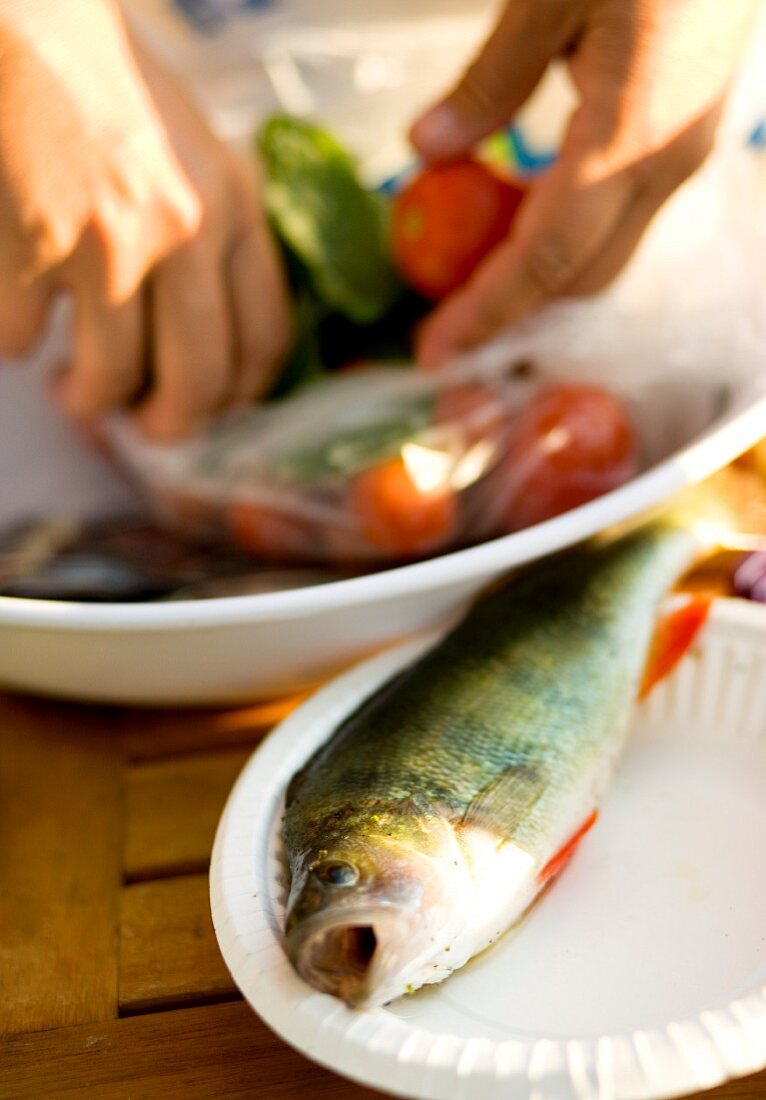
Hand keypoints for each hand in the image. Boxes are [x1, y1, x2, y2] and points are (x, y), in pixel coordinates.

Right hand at [0, 0, 290, 439]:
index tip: (214, 407)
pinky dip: (17, 345)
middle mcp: (185, 232)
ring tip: (73, 389)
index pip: (265, 343)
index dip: (239, 397)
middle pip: (196, 384)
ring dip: (88, 402)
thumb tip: (218, 349)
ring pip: (108, 380)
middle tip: (146, 428)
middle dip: (169, 427)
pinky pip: (21, 342)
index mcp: (236, 208)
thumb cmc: (116, 94)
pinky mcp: (30, 247)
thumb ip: (222, 241)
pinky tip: (22, 319)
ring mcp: (106, 242)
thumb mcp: (202, 156)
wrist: (30, 25)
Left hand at [410, 0, 756, 366]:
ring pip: (602, 253)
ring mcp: (680, 155)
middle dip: (511, 311)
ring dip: (537, 279)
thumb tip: (425, 150)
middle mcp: (664, 166)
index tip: (434, 353)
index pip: (545, 260)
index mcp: (628, 142)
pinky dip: (561, 237)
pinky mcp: (682, 138)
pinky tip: (516, 220)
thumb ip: (488, 83)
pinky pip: (616, 216)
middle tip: (443, 323)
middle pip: (579, 276)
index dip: (487, 313)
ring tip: (471, 281)